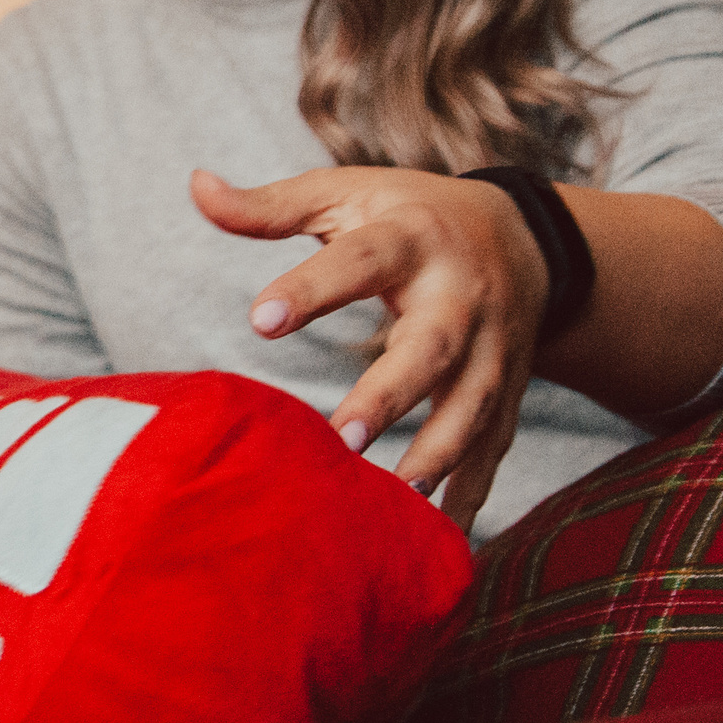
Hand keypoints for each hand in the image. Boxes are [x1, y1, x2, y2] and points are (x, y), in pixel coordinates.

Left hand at [191, 166, 548, 531]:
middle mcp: (461, 294)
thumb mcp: (344, 195)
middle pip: (432, 347)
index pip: (361, 260)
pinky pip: (495, 445)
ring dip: (438, 454)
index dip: (313, 288)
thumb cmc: (409, 215)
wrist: (525, 236)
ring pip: (474, 405)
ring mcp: (495, 346)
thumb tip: (196, 184)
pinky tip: (443, 537)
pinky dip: (474, 492)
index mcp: (412, 239)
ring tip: (393, 499)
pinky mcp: (510, 388)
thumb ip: (269, 205)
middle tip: (343, 439)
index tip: (261, 319)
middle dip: (392, 394)